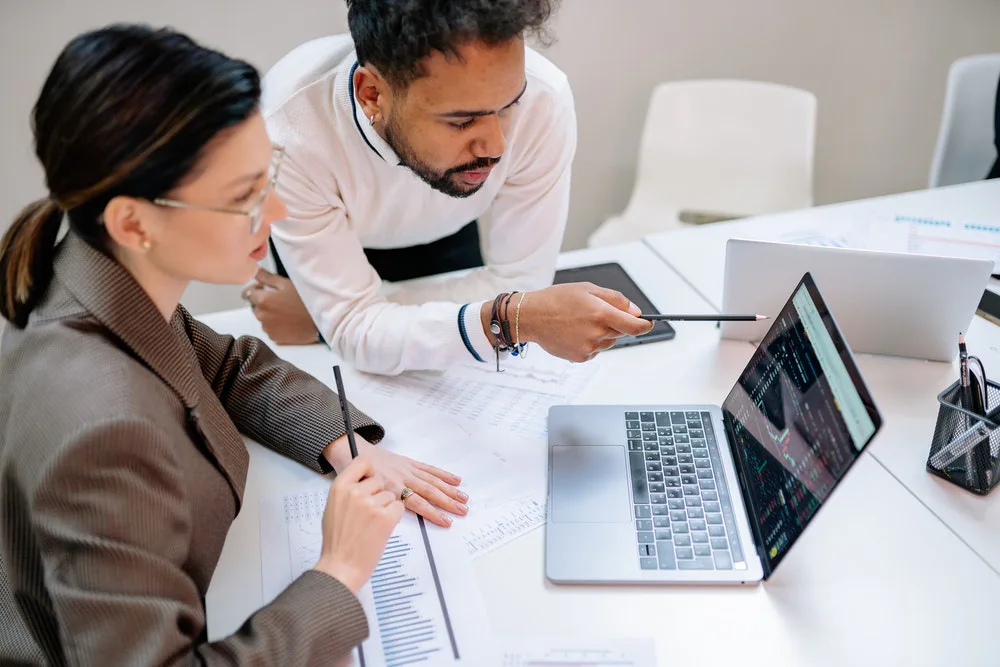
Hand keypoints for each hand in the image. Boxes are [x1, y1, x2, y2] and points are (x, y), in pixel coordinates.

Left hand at [242, 268, 320, 344]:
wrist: (321, 321)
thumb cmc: (306, 301)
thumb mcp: (287, 284)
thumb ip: (267, 277)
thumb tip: (255, 271)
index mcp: (263, 300)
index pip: (248, 293)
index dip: (258, 289)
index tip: (267, 289)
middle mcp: (262, 316)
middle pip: (255, 306)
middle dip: (263, 302)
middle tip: (281, 300)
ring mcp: (268, 328)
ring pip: (263, 318)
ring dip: (269, 314)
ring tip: (287, 311)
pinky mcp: (275, 338)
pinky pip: (270, 329)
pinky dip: (275, 325)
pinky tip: (288, 321)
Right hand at [313, 457, 403, 594]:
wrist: (341, 565)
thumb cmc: (337, 542)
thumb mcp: (333, 508)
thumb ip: (347, 492)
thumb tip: (362, 483)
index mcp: (340, 487)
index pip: (362, 462)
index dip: (370, 470)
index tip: (371, 477)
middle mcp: (356, 492)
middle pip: (380, 481)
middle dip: (379, 495)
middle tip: (369, 515)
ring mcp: (372, 504)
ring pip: (391, 495)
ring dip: (386, 508)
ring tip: (372, 526)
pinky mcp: (386, 517)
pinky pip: (399, 507)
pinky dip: (394, 517)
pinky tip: (381, 529)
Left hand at [324, 435, 466, 527]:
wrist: (349, 451)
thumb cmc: (353, 477)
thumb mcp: (360, 495)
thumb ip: (377, 505)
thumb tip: (392, 517)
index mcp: (389, 487)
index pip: (416, 503)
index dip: (432, 513)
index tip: (446, 522)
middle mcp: (400, 477)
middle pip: (429, 492)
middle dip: (447, 502)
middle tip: (463, 511)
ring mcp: (406, 469)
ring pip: (431, 481)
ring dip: (449, 490)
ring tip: (464, 499)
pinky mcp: (408, 462)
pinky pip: (428, 469)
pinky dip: (442, 475)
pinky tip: (456, 480)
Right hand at [484, 283, 652, 361]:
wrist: (531, 317)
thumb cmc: (556, 300)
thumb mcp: (588, 289)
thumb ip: (615, 300)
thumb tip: (635, 312)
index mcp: (601, 314)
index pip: (635, 326)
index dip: (645, 325)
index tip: (649, 324)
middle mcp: (597, 333)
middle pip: (621, 333)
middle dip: (616, 324)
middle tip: (596, 313)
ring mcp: (589, 348)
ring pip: (608, 342)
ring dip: (602, 333)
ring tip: (581, 322)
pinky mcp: (581, 357)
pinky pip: (595, 350)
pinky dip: (591, 342)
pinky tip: (575, 332)